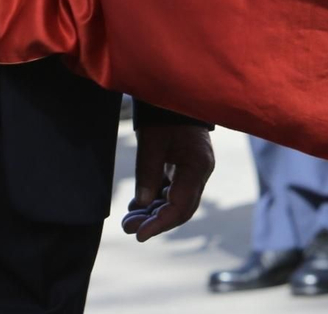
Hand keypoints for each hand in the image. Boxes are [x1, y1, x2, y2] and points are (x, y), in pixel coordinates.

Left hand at [123, 122, 212, 242]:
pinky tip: (135, 206)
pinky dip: (154, 200)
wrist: (174, 93)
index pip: (180, 206)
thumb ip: (147, 173)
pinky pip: (170, 190)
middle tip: (128, 228)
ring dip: (152, 213)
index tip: (139, 234)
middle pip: (180, 209)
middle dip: (154, 221)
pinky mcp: (183, 168)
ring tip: (128, 221)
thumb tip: (142, 203)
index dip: (160, 223)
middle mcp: (200, 173)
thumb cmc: (165, 114)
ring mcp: (193, 171)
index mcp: (198, 167)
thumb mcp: (152, 142)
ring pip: (174, 202)